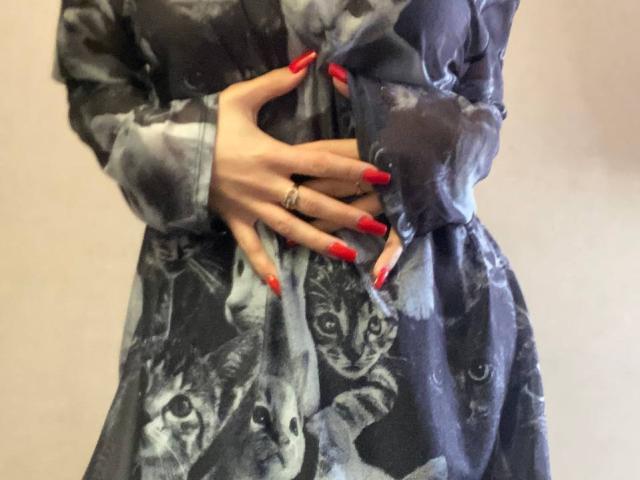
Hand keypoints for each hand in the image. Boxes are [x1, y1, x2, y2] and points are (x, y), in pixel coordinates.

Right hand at [208, 51, 391, 295]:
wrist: (169, 151)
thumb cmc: (208, 125)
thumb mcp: (239, 98)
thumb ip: (275, 82)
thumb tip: (307, 62)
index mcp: (273, 155)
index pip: (321, 163)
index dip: (352, 168)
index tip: (381, 175)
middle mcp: (268, 186)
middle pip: (315, 203)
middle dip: (347, 214)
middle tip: (377, 225)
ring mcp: (253, 208)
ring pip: (292, 229)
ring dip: (320, 243)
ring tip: (348, 254)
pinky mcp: (236, 221)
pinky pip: (251, 247)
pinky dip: (263, 266)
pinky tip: (279, 288)